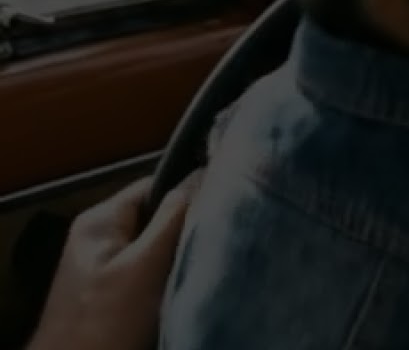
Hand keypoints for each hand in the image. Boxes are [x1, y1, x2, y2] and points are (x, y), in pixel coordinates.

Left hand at [26, 171, 201, 349]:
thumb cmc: (107, 320)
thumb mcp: (145, 264)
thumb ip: (174, 217)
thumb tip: (204, 175)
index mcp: (100, 219)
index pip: (155, 185)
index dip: (189, 193)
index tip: (222, 207)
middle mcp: (100, 235)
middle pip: (157, 215)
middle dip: (186, 228)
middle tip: (214, 240)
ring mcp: (104, 264)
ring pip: (157, 244)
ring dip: (179, 254)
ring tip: (201, 263)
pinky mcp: (112, 290)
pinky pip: (149, 269)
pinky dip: (168, 275)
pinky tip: (183, 285)